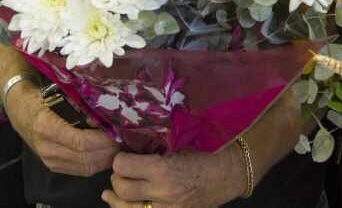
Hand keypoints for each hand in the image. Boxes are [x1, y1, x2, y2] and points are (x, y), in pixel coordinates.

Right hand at [5, 84, 119, 176]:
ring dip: (106, 160)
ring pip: (86, 168)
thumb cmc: (43, 100)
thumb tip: (106, 115)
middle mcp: (47, 148)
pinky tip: (108, 154)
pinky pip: (81, 170)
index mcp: (47, 128)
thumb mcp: (60, 96)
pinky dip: (98, 164)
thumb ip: (82, 106)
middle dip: (109, 151)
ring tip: (120, 147)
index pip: (81, 142)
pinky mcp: (54, 167)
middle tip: (124, 140)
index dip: (103, 139)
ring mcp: (50, 161)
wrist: (21, 112)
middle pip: (86, 158)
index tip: (117, 131)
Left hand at [101, 146, 245, 207]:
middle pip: (122, 189)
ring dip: (117, 198)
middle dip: (117, 178)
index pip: (123, 166)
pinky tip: (123, 204)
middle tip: (122, 170)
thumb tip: (132, 140)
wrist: (231, 173)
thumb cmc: (208, 151)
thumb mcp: (180, 141)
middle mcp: (162, 192)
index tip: (123, 155)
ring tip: (111, 192)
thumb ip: (156, 144)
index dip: (120, 159)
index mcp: (163, 169)